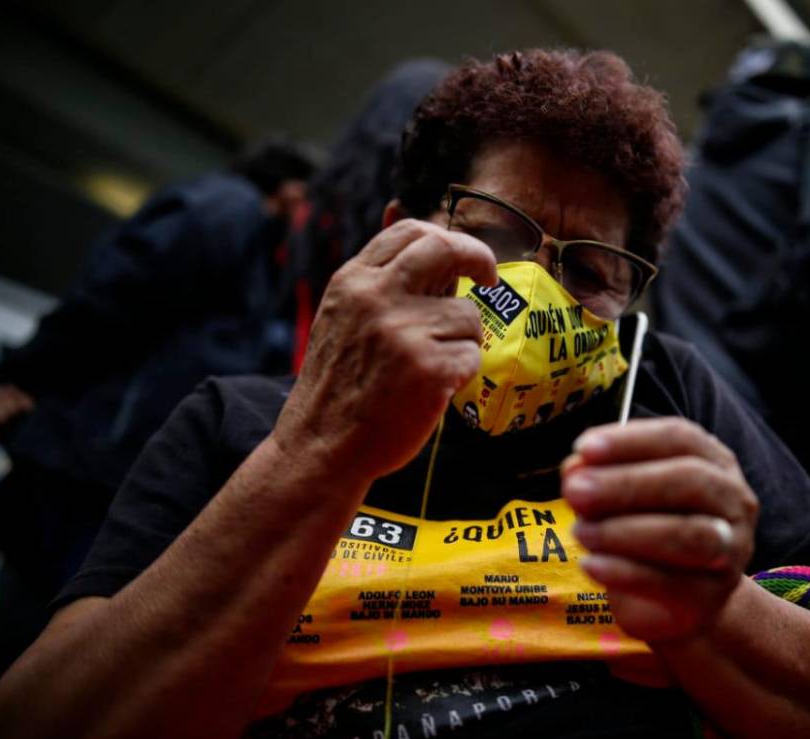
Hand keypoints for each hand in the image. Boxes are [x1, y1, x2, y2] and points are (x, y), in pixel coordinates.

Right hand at [272, 220, 497, 479]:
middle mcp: (377, 297)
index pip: (411, 232)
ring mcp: (403, 331)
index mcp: (354, 281)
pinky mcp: (429, 367)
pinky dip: (461, 375)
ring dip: (461, 342)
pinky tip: (431, 391)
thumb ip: (382, 277)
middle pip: (446, 249)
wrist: (321, 447)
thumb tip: (410, 219)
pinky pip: (472, 356)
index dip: (448, 239)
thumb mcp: (344, 317)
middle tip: (489, 280)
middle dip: (479, 259)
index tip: (464, 261)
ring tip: (430, 369)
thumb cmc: (339, 386)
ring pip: (467, 315)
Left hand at [562, 418, 758, 644]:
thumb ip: (599, 479)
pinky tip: (591, 565)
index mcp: (714, 462)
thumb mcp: (621, 499)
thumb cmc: (646, 531)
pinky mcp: (712, 598)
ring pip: (688, 534)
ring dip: (625, 531)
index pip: (679, 439)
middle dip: (627, 484)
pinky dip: (625, 573)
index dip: (631, 441)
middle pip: (690, 480)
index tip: (583, 448)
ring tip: (580, 532)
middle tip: (575, 491)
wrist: (671, 601)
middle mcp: (733, 501)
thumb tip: (575, 468)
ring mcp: (730, 551)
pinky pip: (672, 583)